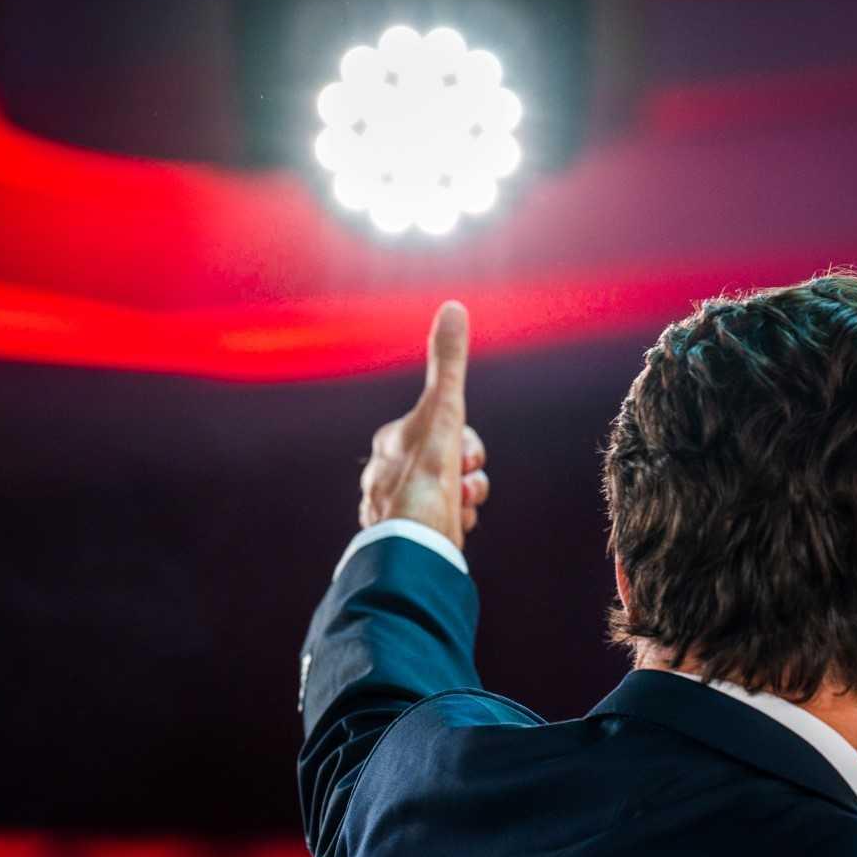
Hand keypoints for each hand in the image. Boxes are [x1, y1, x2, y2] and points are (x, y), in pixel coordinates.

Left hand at [358, 300, 489, 547]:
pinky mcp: (407, 538)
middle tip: (463, 487)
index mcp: (391, 442)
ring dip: (464, 501)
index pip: (446, 428)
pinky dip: (454, 525)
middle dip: (468, 476)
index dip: (467, 444)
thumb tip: (453, 307)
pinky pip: (443, 524)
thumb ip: (448, 363)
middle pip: (451, 462)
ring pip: (450, 494)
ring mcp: (396, 508)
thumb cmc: (427, 481)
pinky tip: (450, 530)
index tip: (463, 459)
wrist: (415, 550)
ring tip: (456, 512)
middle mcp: (388, 473)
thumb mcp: (443, 412)